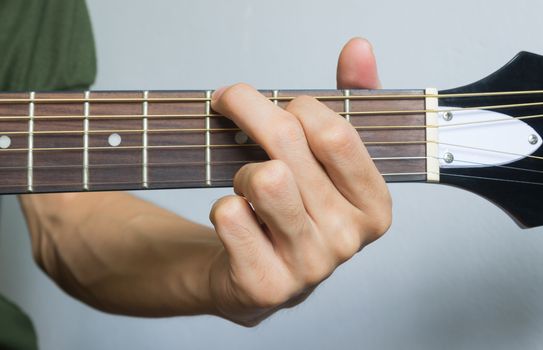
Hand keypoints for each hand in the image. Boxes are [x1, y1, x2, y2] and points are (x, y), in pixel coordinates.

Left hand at [208, 38, 391, 325]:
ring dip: (243, 170)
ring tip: (248, 181)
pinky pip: (230, 215)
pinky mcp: (266, 283)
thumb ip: (350, 100)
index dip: (296, 106)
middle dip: (248, 109)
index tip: (275, 101)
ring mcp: (309, 265)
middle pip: (287, 147)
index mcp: (374, 206)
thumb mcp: (329, 157)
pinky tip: (237, 218)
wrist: (262, 275)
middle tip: (229, 101)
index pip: (334, 133)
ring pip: (262, 180)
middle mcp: (348, 238)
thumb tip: (358, 49)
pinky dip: (223, 206)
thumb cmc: (297, 207)